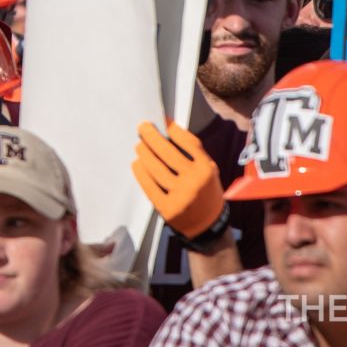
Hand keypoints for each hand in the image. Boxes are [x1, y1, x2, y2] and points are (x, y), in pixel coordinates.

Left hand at [133, 119, 225, 240]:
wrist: (208, 225)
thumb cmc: (204, 190)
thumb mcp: (207, 169)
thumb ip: (191, 151)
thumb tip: (167, 128)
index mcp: (206, 169)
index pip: (187, 142)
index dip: (173, 129)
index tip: (162, 121)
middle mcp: (195, 181)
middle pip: (167, 152)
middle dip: (152, 136)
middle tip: (142, 127)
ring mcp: (181, 196)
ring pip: (155, 168)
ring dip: (144, 153)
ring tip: (139, 146)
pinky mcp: (167, 209)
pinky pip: (149, 185)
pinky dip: (141, 172)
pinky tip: (138, 164)